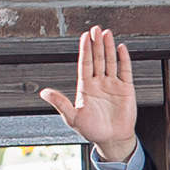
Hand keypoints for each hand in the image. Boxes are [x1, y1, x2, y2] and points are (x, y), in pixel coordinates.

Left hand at [40, 26, 139, 163]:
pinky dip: (124, 59)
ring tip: (106, 33)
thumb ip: (60, 103)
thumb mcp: (72, 117)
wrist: (111, 140)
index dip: (85, 50)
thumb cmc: (92, 130)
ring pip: (110, 61)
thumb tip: (43, 93)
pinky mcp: (126, 89)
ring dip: (108, 47)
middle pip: (97, 58)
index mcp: (86, 87)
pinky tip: (121, 48)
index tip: (84, 36)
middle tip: (95, 28)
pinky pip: (125, 71)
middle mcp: (99, 83)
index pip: (85, 64)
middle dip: (96, 44)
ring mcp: (112, 84)